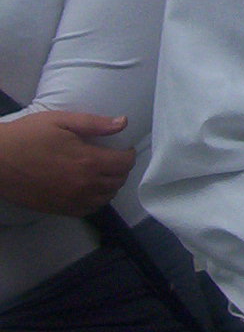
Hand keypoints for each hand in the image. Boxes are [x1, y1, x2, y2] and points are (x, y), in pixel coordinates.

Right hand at [0, 110, 134, 214]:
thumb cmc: (27, 136)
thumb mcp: (61, 121)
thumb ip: (95, 124)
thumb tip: (123, 122)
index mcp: (88, 161)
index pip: (124, 164)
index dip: (128, 155)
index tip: (123, 149)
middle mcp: (83, 185)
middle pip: (117, 182)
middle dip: (121, 170)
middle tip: (113, 159)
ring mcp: (70, 200)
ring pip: (105, 198)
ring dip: (110, 186)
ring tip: (103, 173)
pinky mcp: (57, 209)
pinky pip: (87, 210)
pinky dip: (94, 200)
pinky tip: (88, 189)